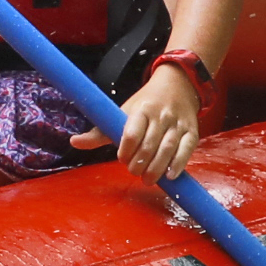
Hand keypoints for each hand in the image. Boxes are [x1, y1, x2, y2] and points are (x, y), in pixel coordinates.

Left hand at [84, 60, 204, 178]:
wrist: (177, 86)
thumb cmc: (145, 104)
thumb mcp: (122, 112)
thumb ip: (100, 132)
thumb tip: (74, 143)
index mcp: (141, 110)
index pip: (132, 131)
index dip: (126, 149)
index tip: (121, 158)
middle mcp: (161, 116)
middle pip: (150, 143)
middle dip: (140, 162)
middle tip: (134, 173)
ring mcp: (177, 124)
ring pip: (168, 148)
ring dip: (157, 167)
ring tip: (148, 179)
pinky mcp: (192, 132)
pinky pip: (186, 149)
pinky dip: (178, 164)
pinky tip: (170, 176)